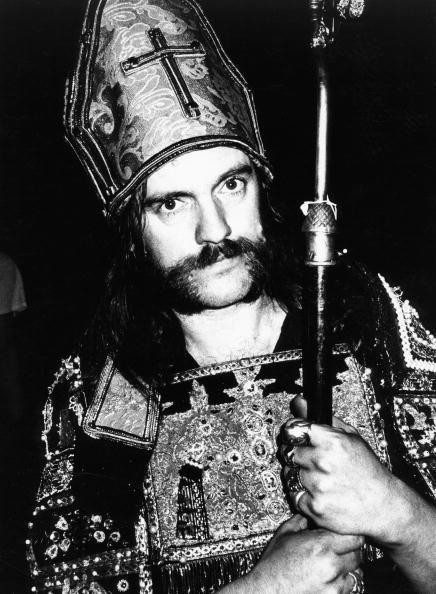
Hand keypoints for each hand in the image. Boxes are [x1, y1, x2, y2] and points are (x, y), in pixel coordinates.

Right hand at [244, 515, 362, 592]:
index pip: (354, 536)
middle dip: (350, 549)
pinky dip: (343, 581)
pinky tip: (329, 577)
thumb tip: (311, 514)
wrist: (265, 592)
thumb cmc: (272, 566)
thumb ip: (301, 520)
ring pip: (356, 570)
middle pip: (358, 553)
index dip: (350, 533)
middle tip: (339, 547)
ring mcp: (333, 584)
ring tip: (332, 563)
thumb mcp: (284, 535)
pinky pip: (349, 586)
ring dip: (348, 566)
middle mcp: (330, 564)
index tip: (344, 533)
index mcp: (320, 545)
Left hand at [281, 419, 401, 541]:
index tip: (296, 436)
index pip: (293, 429)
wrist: (383, 505)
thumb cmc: (368, 470)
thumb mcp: (350, 437)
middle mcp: (323, 462)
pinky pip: (293, 494)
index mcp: (332, 441)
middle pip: (289, 451)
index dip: (293, 433)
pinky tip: (319, 492)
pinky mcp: (314, 507)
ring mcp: (317, 485)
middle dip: (298, 454)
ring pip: (289, 473)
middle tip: (313, 460)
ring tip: (320, 478)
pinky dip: (302, 494)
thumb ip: (322, 419)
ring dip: (299, 475)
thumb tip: (299, 401)